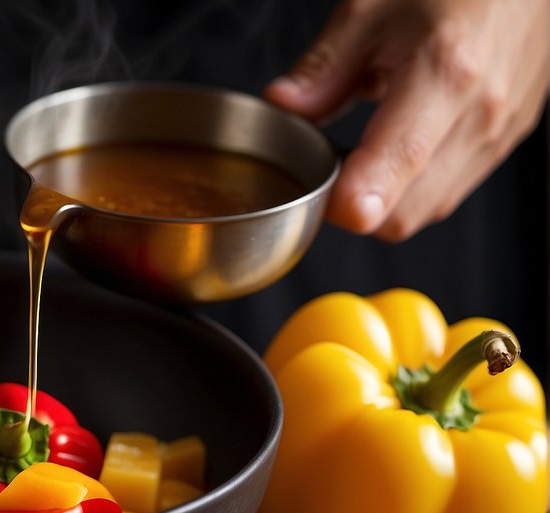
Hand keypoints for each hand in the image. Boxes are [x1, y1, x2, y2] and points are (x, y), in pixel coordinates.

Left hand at [265, 0, 549, 240]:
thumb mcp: (372, 9)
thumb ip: (323, 68)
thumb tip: (284, 107)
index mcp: (446, 73)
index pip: (397, 164)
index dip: (351, 201)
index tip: (320, 201)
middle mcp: (483, 111)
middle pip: (407, 212)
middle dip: (358, 204)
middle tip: (332, 166)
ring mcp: (502, 130)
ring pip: (429, 208)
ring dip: (388, 197)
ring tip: (367, 149)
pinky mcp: (510, 136)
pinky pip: (453, 187)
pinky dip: (417, 183)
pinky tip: (400, 145)